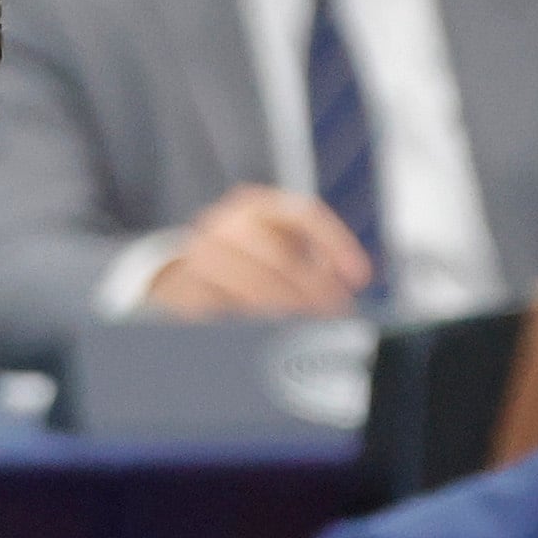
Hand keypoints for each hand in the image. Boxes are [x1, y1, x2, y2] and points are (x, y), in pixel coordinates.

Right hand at [143, 186, 370, 319]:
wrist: (178, 278)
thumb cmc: (241, 267)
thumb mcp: (275, 254)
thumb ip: (306, 265)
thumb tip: (341, 296)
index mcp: (260, 206)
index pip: (305, 215)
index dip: (337, 244)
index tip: (359, 277)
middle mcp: (231, 221)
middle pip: (281, 254)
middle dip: (313, 289)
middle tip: (333, 314)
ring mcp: (205, 249)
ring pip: (254, 280)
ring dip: (285, 307)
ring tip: (304, 326)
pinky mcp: (186, 281)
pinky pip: (225, 302)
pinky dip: (250, 318)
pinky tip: (266, 330)